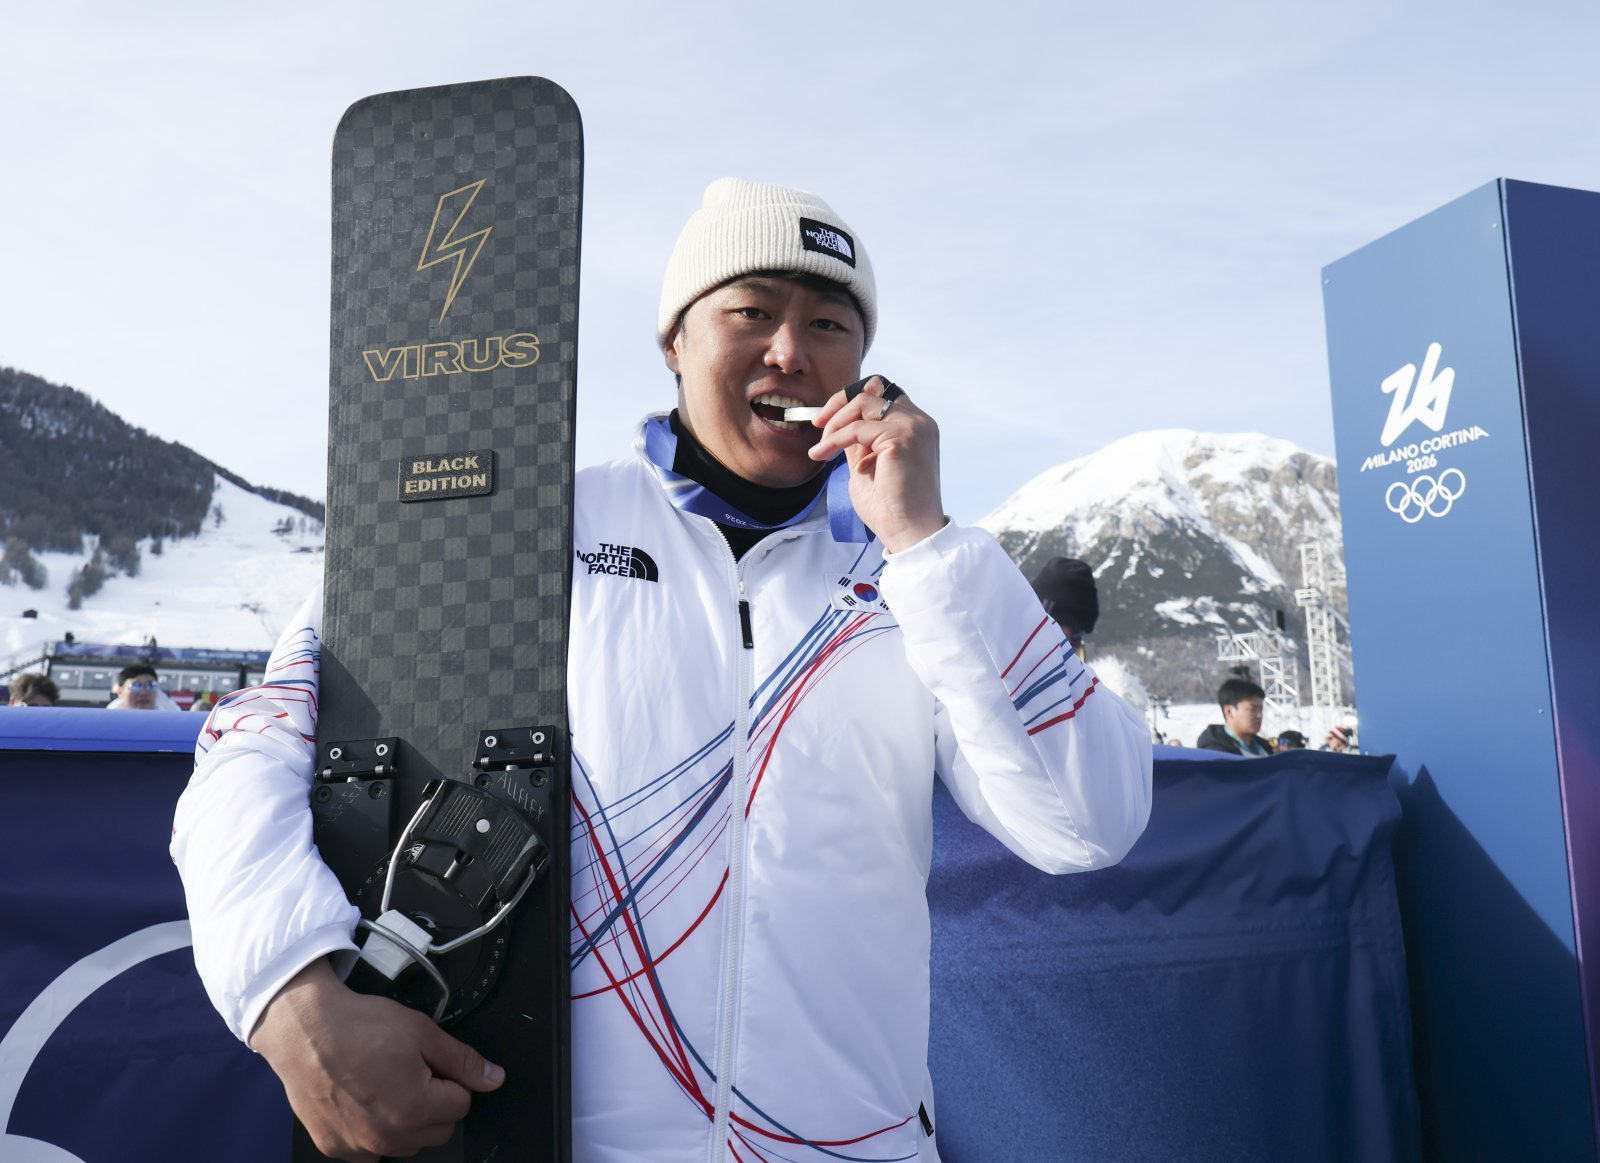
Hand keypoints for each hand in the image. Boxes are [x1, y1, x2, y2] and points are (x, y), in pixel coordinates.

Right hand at [250, 959, 504, 1161]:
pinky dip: (372, 1130)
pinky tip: (363, 1100)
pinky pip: (370, 1149)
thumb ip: (463, 1061)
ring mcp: (359, 1147)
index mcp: (416, 1110)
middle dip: (433, 1102)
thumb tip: (493, 1078)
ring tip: (384, 1082)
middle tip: (409, 1070)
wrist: (304, 1030)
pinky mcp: (335, 1148)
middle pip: (437, 1129)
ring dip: (405, 1119)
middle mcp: (388, 1138)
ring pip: (406, 1142)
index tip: (431, 1063)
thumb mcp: (423, 1032)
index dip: (450, 1078)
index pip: (462, 1104)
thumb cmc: (358, 1027)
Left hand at [807, 375, 945, 552]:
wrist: (909, 531)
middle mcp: (919, 421)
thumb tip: (837, 428)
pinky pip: (856, 428)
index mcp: (916, 426)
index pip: (881, 394)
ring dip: (836, 422)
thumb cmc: (891, 508)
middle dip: (839, 403)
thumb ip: (858, 443)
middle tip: (818, 425)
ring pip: (863, 403)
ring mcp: (913, 427)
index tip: (826, 420)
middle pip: (873, 388)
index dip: (850, 401)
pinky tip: (823, 455)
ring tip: (822, 448)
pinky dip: (834, 439)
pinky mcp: (901, 438)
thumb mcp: (867, 466)